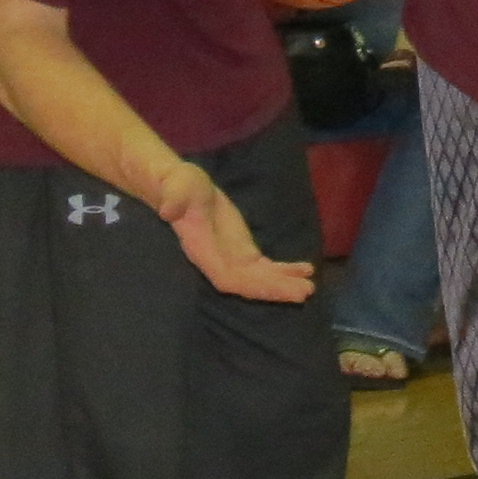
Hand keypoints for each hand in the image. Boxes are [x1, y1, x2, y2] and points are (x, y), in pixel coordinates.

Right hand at [157, 162, 312, 303]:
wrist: (183, 188)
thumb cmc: (179, 186)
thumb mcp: (177, 187)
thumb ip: (173, 199)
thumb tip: (168, 210)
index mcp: (203, 251)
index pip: (226, 277)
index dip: (249, 285)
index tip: (273, 287)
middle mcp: (219, 261)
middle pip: (248, 284)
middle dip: (274, 289)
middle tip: (304, 292)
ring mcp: (233, 259)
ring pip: (260, 279)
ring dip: (284, 284)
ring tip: (309, 287)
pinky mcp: (244, 252)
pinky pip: (266, 268)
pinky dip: (286, 270)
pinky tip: (306, 270)